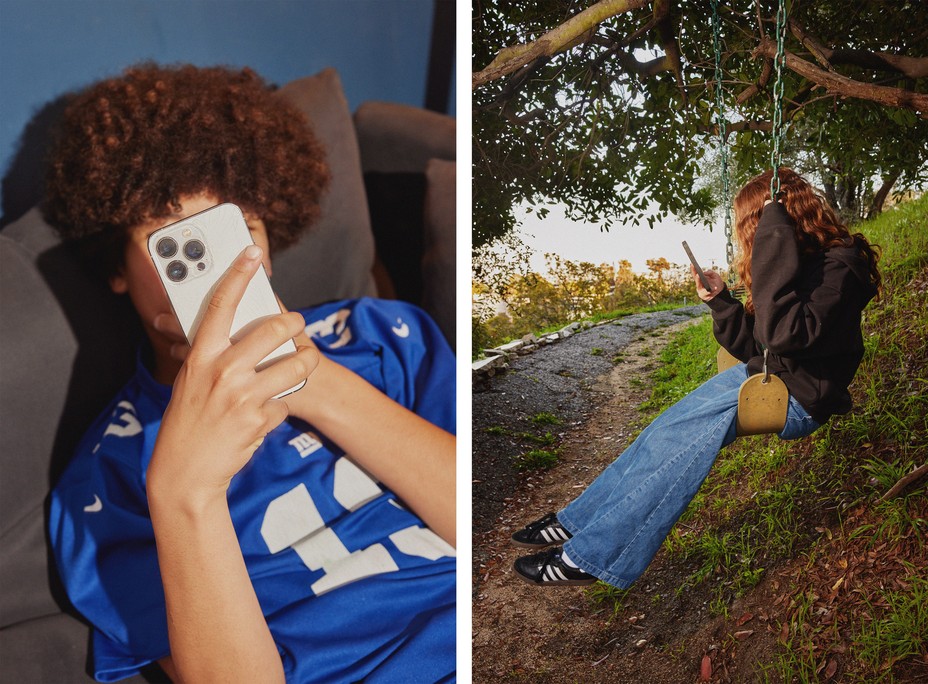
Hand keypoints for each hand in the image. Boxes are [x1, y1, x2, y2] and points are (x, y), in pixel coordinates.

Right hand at [147, 245, 319, 507]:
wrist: (185, 472)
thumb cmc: (187, 422)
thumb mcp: (191, 381)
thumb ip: (214, 356)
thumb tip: (236, 332)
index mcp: (202, 356)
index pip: (220, 305)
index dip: (237, 276)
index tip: (252, 253)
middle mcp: (223, 371)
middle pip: (275, 329)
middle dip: (294, 325)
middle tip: (297, 326)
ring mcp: (244, 395)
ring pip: (295, 365)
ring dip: (305, 365)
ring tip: (302, 365)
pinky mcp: (260, 418)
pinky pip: (286, 401)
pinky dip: (282, 406)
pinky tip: (266, 413)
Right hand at [692, 265, 725, 301]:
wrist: (720, 291)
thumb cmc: (716, 282)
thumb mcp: (715, 275)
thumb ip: (710, 272)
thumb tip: (704, 273)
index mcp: (700, 279)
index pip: (695, 273)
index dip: (693, 269)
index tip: (692, 264)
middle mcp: (699, 284)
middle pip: (696, 279)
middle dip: (695, 275)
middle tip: (696, 272)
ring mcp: (701, 290)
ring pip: (699, 286)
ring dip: (699, 281)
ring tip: (699, 275)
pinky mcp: (705, 295)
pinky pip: (708, 292)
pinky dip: (712, 290)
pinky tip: (715, 288)